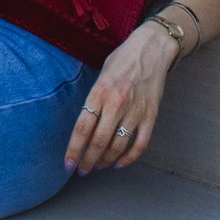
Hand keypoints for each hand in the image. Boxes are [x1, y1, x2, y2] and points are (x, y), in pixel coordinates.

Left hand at [63, 22, 177, 173]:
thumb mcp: (100, 74)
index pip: (82, 128)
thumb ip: (93, 99)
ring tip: (98, 166)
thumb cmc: (122, 60)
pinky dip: (129, 158)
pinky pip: (140, 144)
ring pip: (118, 147)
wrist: (152, 49)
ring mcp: (135, 111)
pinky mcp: (151, 115)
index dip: (74, 150)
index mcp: (99, 92)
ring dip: (106, 161)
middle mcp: (116, 104)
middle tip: (82, 170)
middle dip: (88, 161)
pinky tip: (120, 163)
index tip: (68, 164)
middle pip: (99, 142)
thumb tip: (84, 126)